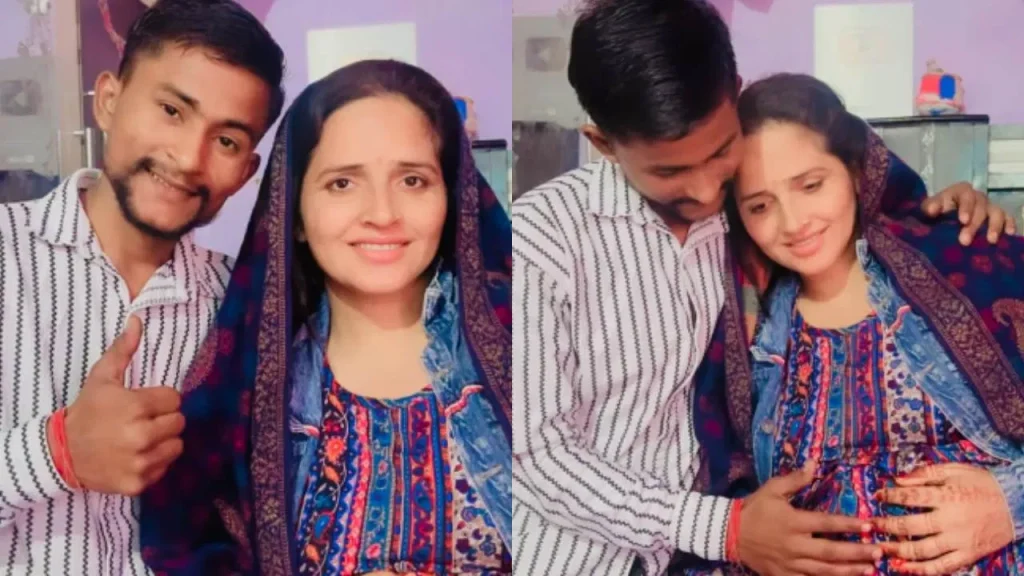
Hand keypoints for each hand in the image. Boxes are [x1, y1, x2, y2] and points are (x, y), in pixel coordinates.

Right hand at [64, 316, 184, 495]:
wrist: (61, 453)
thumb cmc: (87, 411)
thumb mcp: (101, 378)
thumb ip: (123, 350)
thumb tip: (137, 321)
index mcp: (136, 407)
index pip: (174, 399)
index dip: (160, 399)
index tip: (144, 403)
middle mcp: (141, 436)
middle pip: (179, 422)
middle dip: (164, 420)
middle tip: (142, 421)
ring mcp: (140, 462)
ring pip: (176, 446)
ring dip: (164, 442)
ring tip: (141, 438)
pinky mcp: (138, 483)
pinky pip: (164, 468)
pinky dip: (154, 463)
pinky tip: (134, 456)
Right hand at [737, 462, 880, 575]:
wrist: (729, 533)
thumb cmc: (754, 509)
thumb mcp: (772, 489)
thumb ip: (795, 479)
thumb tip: (814, 462)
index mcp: (793, 522)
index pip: (826, 523)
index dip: (849, 525)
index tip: (870, 525)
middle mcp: (794, 545)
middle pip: (831, 551)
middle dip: (857, 552)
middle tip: (878, 552)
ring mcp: (789, 563)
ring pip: (824, 571)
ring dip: (848, 571)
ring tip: (869, 569)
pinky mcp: (783, 575)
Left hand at [873, 463, 1013, 574]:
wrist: (1016, 503)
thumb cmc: (983, 483)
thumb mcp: (955, 470)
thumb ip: (926, 473)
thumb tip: (898, 479)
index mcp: (946, 496)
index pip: (909, 497)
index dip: (889, 497)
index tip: (877, 496)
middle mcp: (950, 520)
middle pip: (910, 526)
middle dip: (886, 526)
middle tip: (871, 525)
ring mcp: (959, 540)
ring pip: (922, 550)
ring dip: (898, 550)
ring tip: (881, 548)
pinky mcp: (968, 555)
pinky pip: (941, 566)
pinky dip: (921, 569)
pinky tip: (904, 568)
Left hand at [922, 182, 1015, 244]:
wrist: (943, 218)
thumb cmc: (936, 212)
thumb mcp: (928, 209)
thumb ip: (929, 207)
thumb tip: (931, 210)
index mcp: (960, 191)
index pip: (965, 195)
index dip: (965, 207)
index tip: (963, 220)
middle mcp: (977, 197)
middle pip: (980, 207)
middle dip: (974, 224)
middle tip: (965, 241)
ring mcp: (989, 206)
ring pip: (996, 212)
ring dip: (994, 226)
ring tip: (990, 240)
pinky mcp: (998, 216)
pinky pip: (1008, 217)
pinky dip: (1010, 224)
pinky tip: (1009, 234)